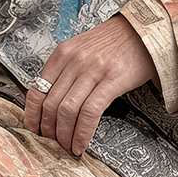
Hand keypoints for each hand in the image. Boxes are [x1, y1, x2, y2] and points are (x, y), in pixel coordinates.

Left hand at [24, 15, 156, 155]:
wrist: (144, 30)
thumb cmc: (115, 41)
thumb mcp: (82, 49)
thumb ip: (66, 71)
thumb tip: (54, 101)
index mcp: (62, 54)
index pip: (36, 90)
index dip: (33, 116)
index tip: (35, 129)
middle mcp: (74, 61)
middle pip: (50, 104)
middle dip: (49, 130)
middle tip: (53, 143)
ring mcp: (93, 70)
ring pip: (67, 111)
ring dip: (65, 135)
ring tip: (68, 146)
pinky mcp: (112, 80)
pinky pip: (90, 112)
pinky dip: (83, 133)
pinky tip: (82, 143)